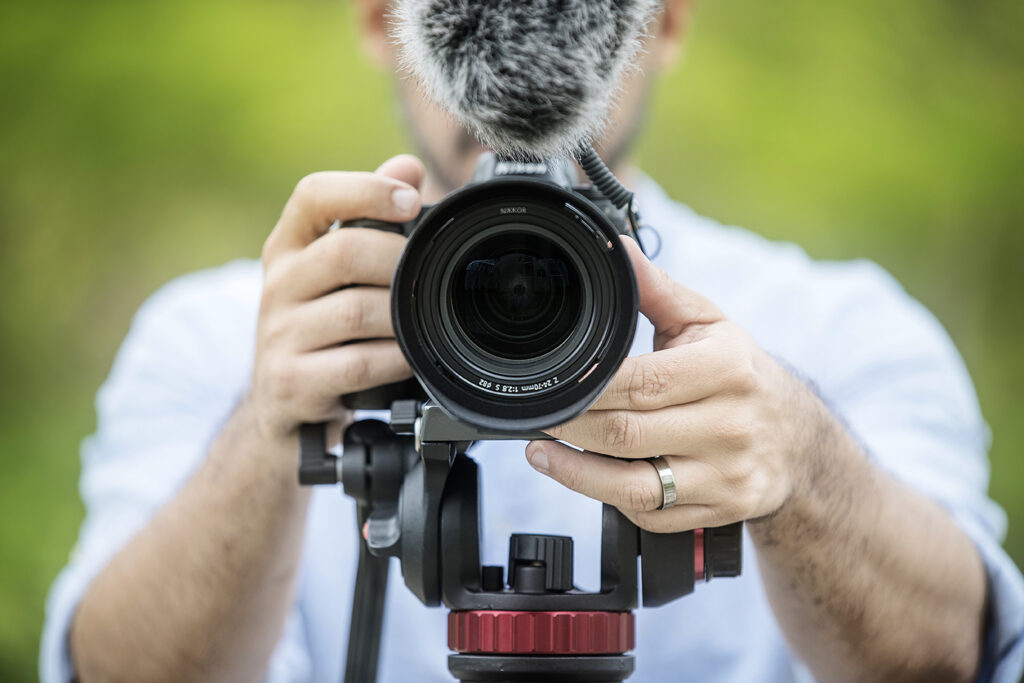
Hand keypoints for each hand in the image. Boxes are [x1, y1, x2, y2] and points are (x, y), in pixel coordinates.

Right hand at [250, 155, 424, 443]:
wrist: (280, 405)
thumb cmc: (319, 328)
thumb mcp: (334, 272)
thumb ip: (369, 218)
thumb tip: (407, 167)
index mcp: (288, 247)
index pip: (313, 196)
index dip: (365, 189)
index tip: (409, 200)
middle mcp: (277, 286)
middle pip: (343, 252)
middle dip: (398, 260)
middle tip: (428, 272)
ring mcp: (279, 336)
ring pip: (354, 311)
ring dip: (401, 314)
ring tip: (421, 318)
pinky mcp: (290, 382)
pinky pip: (356, 364)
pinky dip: (394, 359)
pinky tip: (408, 357)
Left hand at [526, 238, 824, 532]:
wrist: (799, 441)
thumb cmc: (741, 373)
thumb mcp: (709, 323)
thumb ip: (656, 288)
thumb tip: (616, 248)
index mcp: (727, 371)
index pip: (641, 382)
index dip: (589, 386)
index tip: (554, 381)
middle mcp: (730, 427)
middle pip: (628, 434)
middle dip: (571, 426)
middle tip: (539, 414)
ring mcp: (726, 476)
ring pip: (634, 485)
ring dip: (576, 472)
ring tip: (542, 452)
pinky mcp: (718, 511)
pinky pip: (650, 513)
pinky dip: (609, 497)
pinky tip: (585, 476)